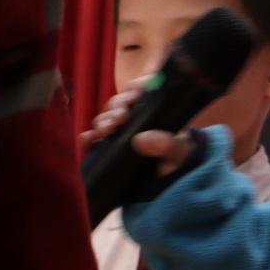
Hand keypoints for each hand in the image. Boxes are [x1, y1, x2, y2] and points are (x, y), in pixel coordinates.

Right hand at [79, 79, 195, 174]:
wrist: (175, 180)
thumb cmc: (181, 160)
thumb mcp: (180, 152)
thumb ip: (167, 144)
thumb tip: (140, 139)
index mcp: (156, 109)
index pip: (142, 89)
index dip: (135, 89)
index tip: (134, 97)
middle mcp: (136, 117)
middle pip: (119, 103)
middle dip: (116, 107)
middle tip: (120, 118)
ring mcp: (121, 132)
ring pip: (105, 119)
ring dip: (103, 121)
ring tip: (107, 130)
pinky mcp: (110, 148)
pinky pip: (94, 140)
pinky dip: (88, 139)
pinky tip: (88, 139)